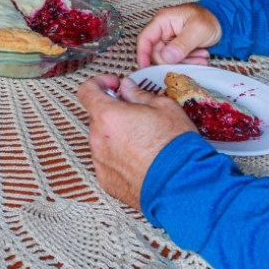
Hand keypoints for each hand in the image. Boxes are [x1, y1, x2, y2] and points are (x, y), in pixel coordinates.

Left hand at [77, 74, 197, 209]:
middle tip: (136, 115)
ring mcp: (100, 162)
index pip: (87, 91)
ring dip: (116, 136)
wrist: (181, 185)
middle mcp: (98, 139)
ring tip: (142, 142)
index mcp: (107, 115)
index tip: (114, 85)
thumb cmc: (174, 144)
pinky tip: (141, 161)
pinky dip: (119, 158)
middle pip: (97, 117)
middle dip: (113, 112)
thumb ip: (138, 94)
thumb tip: (127, 88)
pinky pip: (108, 162)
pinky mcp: (107, 182)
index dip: (99, 83)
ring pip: (102, 141)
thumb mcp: (163, 106)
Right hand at [136, 4, 221, 67]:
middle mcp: (162, 30)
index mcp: (162, 21)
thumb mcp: (198, 30)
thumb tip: (165, 57)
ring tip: (201, 57)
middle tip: (189, 62)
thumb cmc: (210, 20)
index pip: (145, 39)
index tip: (146, 70)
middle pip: (156, 52)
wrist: (223, 22)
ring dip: (184, 62)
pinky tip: (201, 57)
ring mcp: (169, 40)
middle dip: (172, 61)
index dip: (142, 55)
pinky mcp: (176, 48)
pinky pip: (176, 60)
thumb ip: (181, 44)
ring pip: (167, 59)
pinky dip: (188, 61)